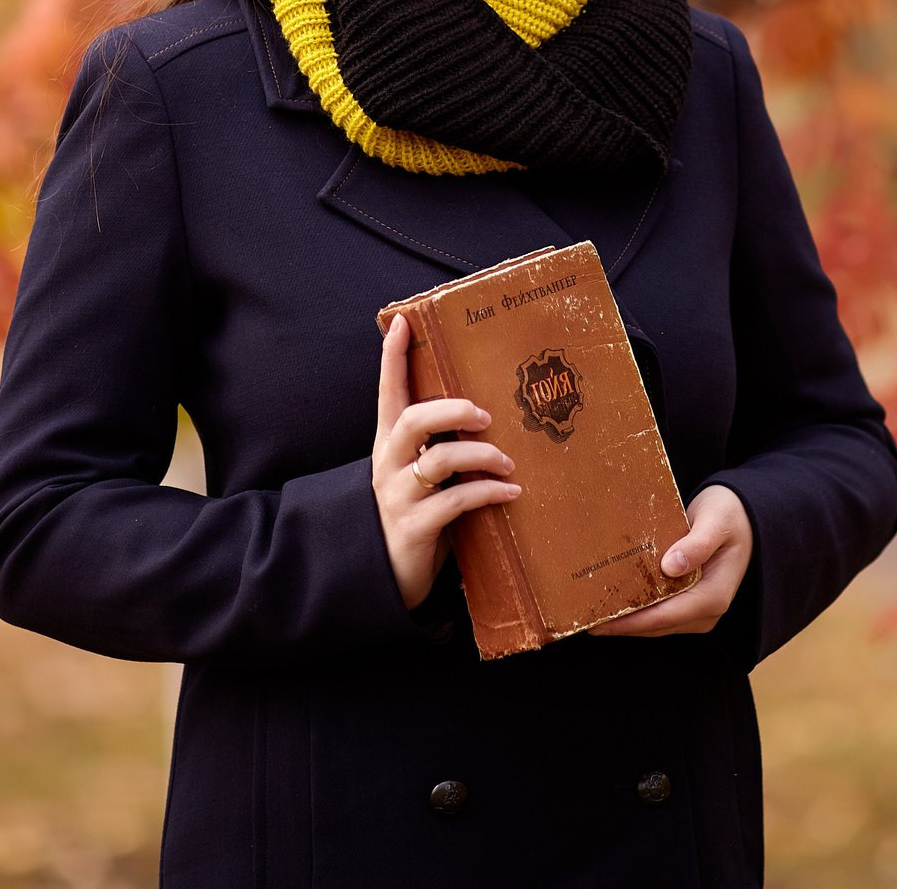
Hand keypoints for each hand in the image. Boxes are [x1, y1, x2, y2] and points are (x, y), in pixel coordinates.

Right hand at [373, 311, 520, 610]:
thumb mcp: (421, 475)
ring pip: (437, 461)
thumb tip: (493, 415)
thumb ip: (441, 447)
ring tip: (508, 462)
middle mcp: (388, 465)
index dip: (393, 357)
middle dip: (449, 409)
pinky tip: (511, 493)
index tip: (403, 321)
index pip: (388, 392)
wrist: (384, 575)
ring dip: (479, 456)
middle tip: (484, 414)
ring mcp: (398, 496)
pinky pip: (455, 503)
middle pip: (411, 420)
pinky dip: (487, 494)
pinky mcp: (414, 528)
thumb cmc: (415, 514)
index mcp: (390, 445)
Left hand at [589, 483, 752, 637]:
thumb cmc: (731, 515)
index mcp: (713, 597)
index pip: (664, 617)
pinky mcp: (691, 603)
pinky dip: (637, 610)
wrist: (747, 517)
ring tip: (591, 611)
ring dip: (626, 620)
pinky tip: (613, 601)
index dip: (630, 622)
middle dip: (621, 624)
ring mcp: (699, 610)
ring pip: (656, 623)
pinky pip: (660, 613)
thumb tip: (671, 567)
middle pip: (656, 626)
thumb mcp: (716, 522)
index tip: (598, 622)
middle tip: (582, 618)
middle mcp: (706, 611)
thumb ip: (697, 544)